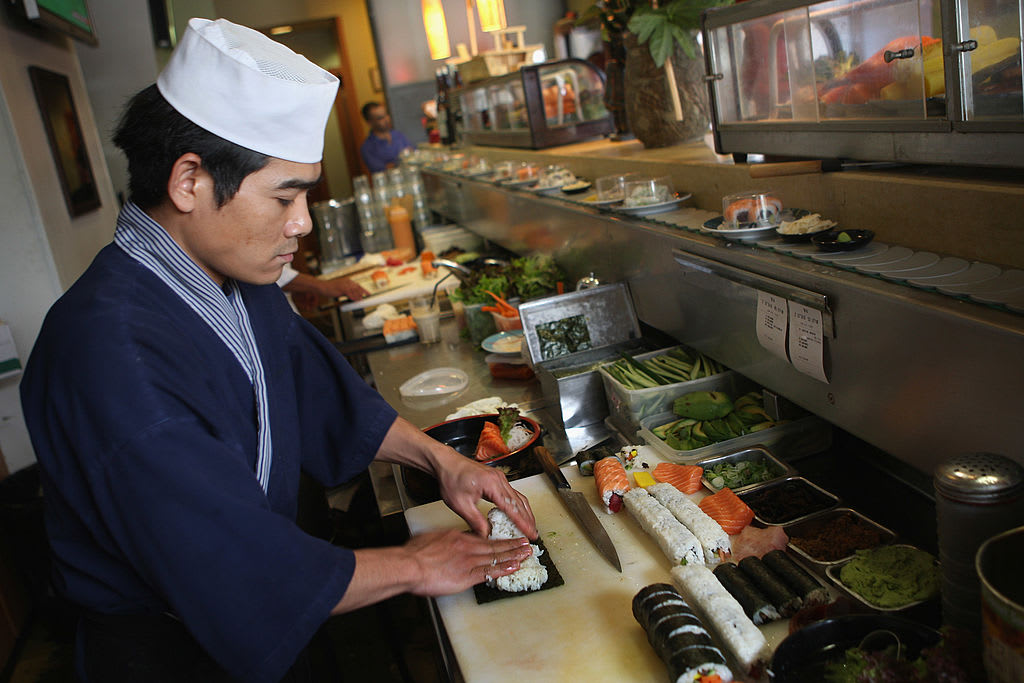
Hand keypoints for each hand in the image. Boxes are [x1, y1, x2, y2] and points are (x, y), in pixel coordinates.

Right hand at [320, 276, 368, 300]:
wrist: (322, 287)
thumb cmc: (330, 289)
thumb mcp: (341, 290)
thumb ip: (347, 292)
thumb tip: (353, 297)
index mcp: (347, 281)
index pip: (358, 285)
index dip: (364, 290)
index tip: (369, 294)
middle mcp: (347, 282)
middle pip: (358, 288)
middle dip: (363, 293)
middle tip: (367, 298)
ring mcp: (344, 284)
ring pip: (354, 290)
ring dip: (358, 296)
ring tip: (361, 300)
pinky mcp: (341, 288)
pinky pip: (349, 293)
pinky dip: (353, 297)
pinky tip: (355, 300)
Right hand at [404, 529, 532, 596]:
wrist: (409, 565)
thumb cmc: (414, 554)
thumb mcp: (431, 539)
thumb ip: (443, 540)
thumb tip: (446, 542)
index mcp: (458, 538)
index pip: (483, 539)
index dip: (497, 539)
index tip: (507, 539)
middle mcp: (467, 547)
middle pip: (494, 546)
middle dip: (512, 545)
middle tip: (526, 543)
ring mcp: (468, 561)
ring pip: (496, 557)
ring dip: (513, 555)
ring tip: (526, 553)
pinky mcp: (466, 575)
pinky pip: (489, 571)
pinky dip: (503, 568)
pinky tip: (514, 566)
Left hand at [435, 451, 537, 539]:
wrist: (446, 462)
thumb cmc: (451, 479)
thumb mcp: (460, 505)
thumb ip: (475, 521)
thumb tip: (486, 536)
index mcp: (492, 485)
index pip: (512, 508)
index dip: (523, 522)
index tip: (530, 533)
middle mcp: (499, 480)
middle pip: (520, 502)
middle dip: (528, 519)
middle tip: (533, 534)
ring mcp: (499, 478)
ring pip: (518, 497)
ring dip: (525, 512)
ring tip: (529, 526)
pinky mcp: (497, 478)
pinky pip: (512, 493)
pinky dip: (518, 505)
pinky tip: (518, 513)